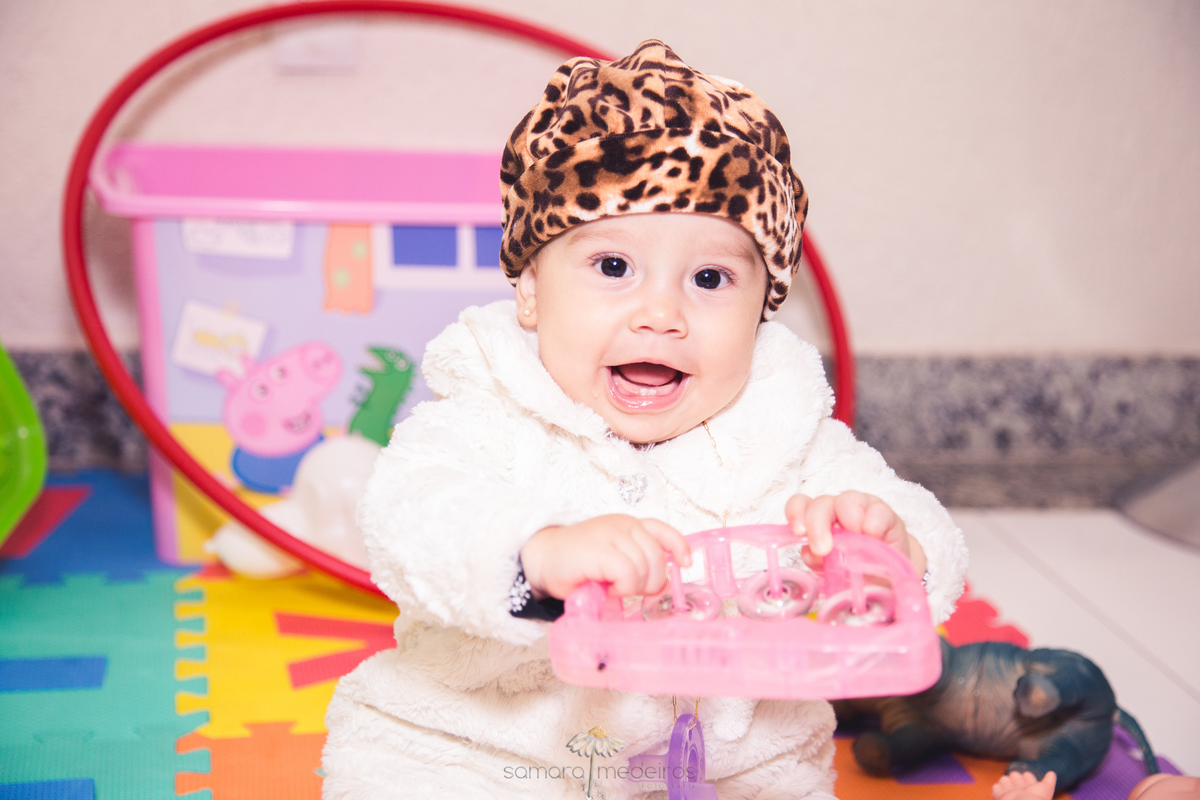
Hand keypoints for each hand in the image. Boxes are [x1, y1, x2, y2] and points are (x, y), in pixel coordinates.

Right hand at [520, 515, 691, 599]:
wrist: (542, 558)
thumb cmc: (577, 564)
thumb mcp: (612, 558)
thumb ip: (635, 563)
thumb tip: (662, 585)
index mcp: (628, 525)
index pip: (662, 530)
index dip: (678, 547)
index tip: (685, 564)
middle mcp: (623, 525)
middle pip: (657, 558)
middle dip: (651, 582)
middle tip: (630, 591)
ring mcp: (611, 534)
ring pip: (645, 568)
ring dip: (634, 587)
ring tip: (614, 589)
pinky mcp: (600, 549)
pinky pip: (628, 573)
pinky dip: (624, 587)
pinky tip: (610, 589)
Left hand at [785, 491, 925, 575]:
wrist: (889, 576)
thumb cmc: (854, 568)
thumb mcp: (830, 568)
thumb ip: (816, 559)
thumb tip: (811, 553)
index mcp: (818, 519)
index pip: (800, 504)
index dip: (796, 513)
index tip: (799, 532)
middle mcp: (836, 509)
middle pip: (821, 503)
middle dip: (818, 525)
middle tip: (823, 549)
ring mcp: (862, 507)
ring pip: (847, 500)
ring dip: (848, 522)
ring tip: (855, 543)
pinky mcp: (886, 514)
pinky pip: (877, 511)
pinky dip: (872, 525)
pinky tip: (874, 538)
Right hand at [992, 770, 1056, 799]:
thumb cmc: (1034, 799)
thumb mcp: (1045, 788)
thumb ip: (1048, 781)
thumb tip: (1052, 773)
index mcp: (1032, 792)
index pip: (1029, 781)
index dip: (1028, 778)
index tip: (1027, 776)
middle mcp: (1021, 793)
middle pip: (1016, 781)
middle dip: (1016, 777)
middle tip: (1016, 777)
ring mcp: (1010, 795)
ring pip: (1005, 783)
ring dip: (1005, 781)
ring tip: (1007, 781)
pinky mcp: (1000, 797)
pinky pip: (996, 789)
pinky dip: (997, 787)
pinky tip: (1000, 787)